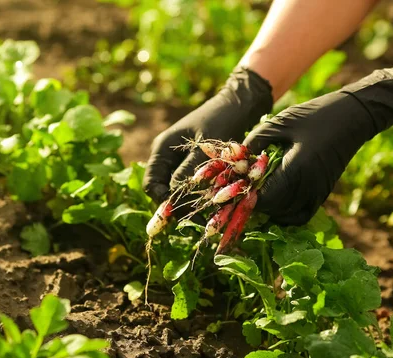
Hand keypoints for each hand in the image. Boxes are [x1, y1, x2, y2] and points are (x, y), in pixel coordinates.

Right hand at [143, 67, 272, 202]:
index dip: (163, 202)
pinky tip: (218, 203)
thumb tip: (176, 198)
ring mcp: (182, 162)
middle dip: (180, 206)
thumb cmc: (222, 119)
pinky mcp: (198, 165)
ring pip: (181, 191)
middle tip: (202, 219)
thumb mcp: (205, 147)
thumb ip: (190, 171)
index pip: (151, 184)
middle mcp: (168, 158)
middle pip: (165, 191)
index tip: (182, 213)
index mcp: (162, 150)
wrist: (241, 104)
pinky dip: (204, 196)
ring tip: (211, 214)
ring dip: (194, 203)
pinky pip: (195, 186)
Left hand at [244, 68, 392, 224]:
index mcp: (297, 169)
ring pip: (285, 215)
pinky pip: (300, 214)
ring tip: (256, 191)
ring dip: (268, 208)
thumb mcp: (280, 123)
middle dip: (254, 202)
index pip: (265, 198)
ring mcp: (318, 193)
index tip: (235, 186)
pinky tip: (274, 198)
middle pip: (273, 209)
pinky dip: (285, 213)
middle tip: (241, 188)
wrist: (353, 117)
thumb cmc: (315, 115)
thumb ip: (255, 141)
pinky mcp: (323, 194)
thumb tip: (236, 161)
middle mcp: (309, 187)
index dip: (246, 196)